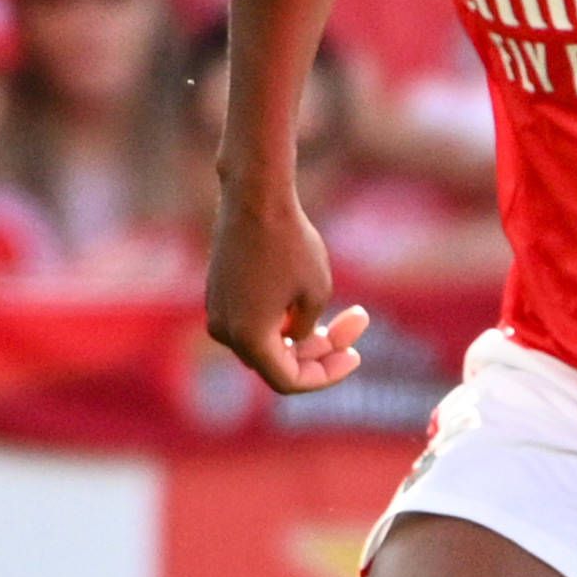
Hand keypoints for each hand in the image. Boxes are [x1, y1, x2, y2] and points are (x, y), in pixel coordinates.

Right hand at [204, 188, 367, 394]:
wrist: (254, 196)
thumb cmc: (290, 242)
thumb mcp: (316, 291)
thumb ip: (308, 330)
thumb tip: (294, 338)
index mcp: (248, 339)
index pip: (289, 380)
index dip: (326, 375)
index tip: (356, 356)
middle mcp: (225, 331)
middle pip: (279, 361)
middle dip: (321, 350)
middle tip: (357, 322)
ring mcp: (218, 312)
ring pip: (268, 342)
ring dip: (306, 336)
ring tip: (346, 314)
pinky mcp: (219, 293)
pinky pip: (254, 322)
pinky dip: (283, 321)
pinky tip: (311, 300)